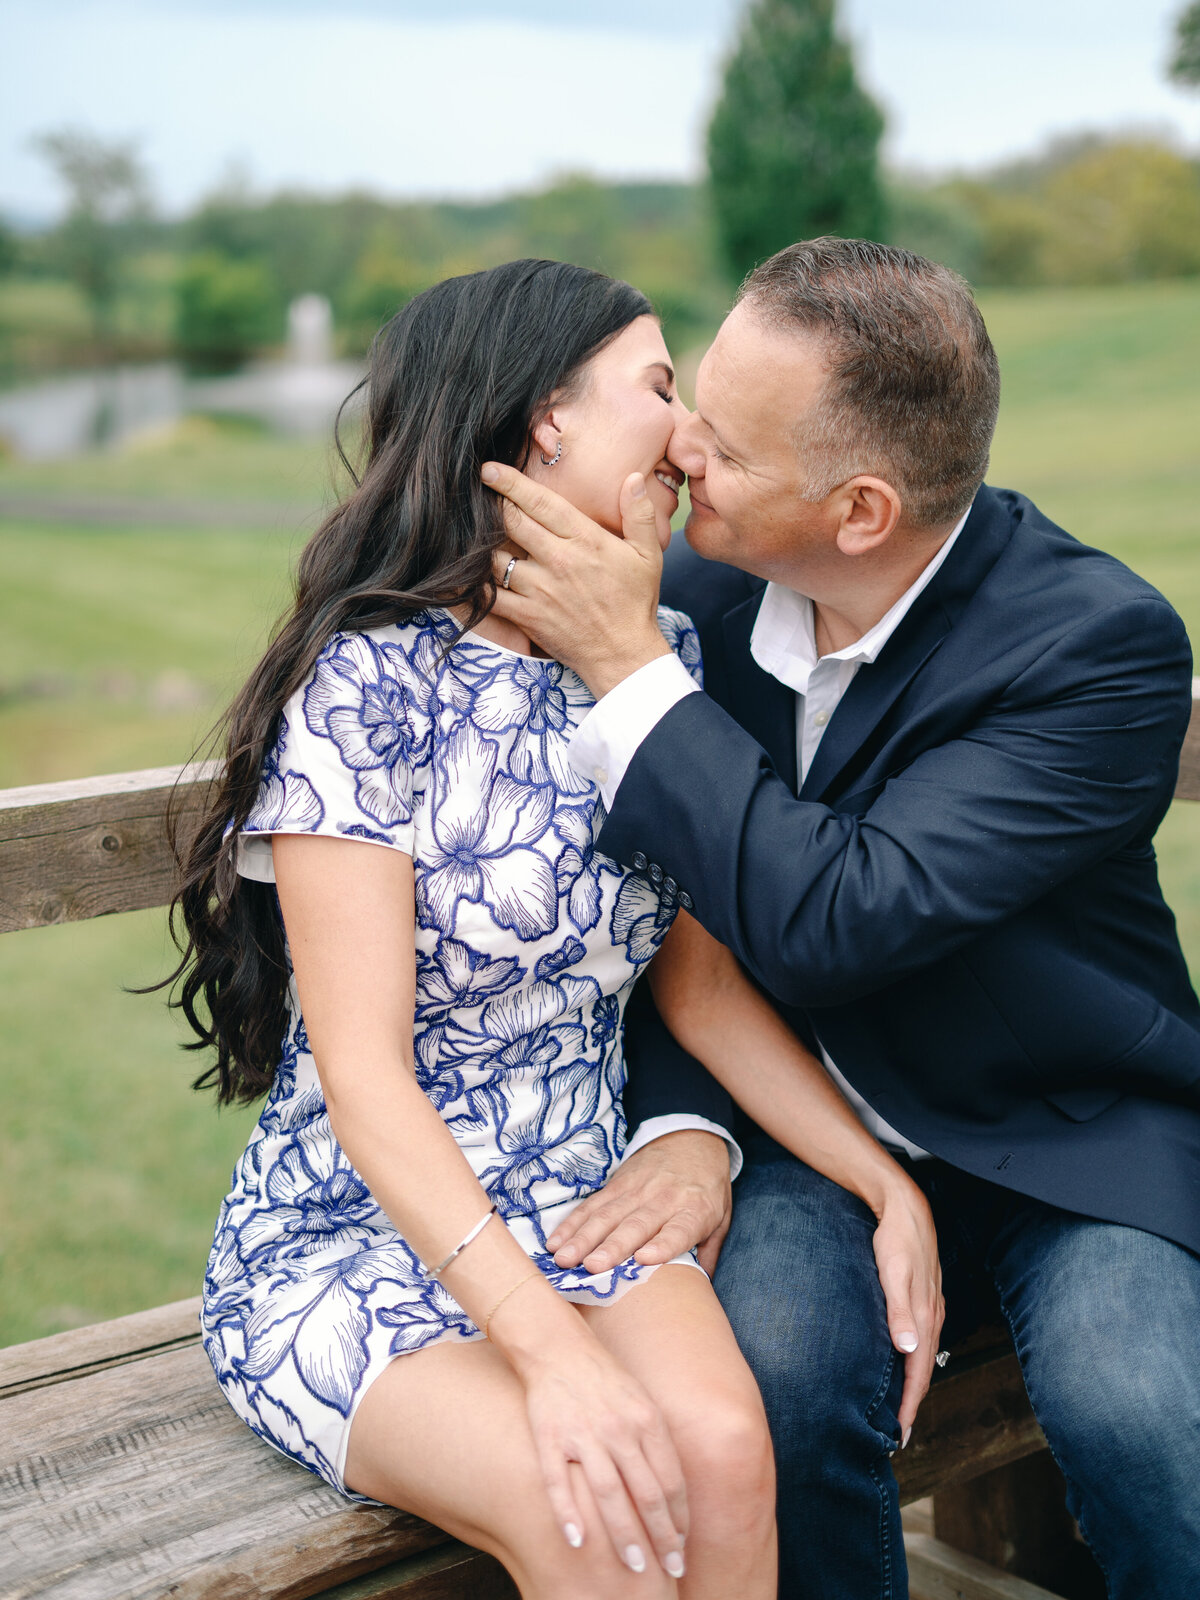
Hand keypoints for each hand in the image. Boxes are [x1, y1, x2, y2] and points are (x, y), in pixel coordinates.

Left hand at [482, 461, 670, 698]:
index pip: (540, 502)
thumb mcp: (648, 556)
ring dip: (483, 545)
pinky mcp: (527, 616)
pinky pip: (491, 595)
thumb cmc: (636, 603)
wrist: (624, 654)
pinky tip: (469, 573)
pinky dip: (477, 584)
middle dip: (492, 506)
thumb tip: (634, 478)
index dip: (510, 482)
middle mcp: (558, 560)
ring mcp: (540, 590)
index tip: (489, 469)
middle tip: (480, 499)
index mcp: (585, 540)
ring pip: (495, 557)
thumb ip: (639, 515)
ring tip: (475, 536)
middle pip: (511, 522)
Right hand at [515, 1320, 688, 1577]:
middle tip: (671, 1570)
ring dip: (625, 1535)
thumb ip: (656, 1442)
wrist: (558, 1346)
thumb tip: (675, 1493)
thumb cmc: (605, 1379)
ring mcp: (583, 1433)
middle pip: (646, 1493)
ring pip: (609, 1493)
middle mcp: (618, 1428)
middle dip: (662, 1537)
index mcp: (646, 1419)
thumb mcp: (641, 1401)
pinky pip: (558, 1482)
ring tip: (635, 1567)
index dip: (680, 1518)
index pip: (671, 1480)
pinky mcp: (549, 1436)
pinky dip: (568, 1513)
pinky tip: (577, 1541)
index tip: (683, 1547)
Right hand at [547, 1129, 732, 1277]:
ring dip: (583, 1237)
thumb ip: (710, 1251)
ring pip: (607, 1215)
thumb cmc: (707, 1185)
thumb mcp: (722, 1216)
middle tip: (592, 1267)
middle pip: (636, 1224)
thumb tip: (702, 1288)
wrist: (691, 1136)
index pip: (678, 1229)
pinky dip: (572, 1223)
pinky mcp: (617, 1184)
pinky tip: (556, 1240)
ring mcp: (637, 1189)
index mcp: (694, 1210)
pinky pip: (592, 1205)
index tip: (644, 1259)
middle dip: (612, 1247)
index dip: (662, 1245)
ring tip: (565, 1258)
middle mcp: (663, 1199)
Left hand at [870, 1182, 944, 1442]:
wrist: (907, 1208)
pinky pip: (921, 1340)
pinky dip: (913, 1361)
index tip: (900, 1433)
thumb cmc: (896, 1239)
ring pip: (923, 1356)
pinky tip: (903, 1364)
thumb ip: (899, 1312)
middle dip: (912, 1403)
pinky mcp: (925, 1299)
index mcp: (925, 1316)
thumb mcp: (893, 1273)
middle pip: (923, 1370)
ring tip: (900, 1407)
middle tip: (898, 1433)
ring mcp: (930, 1308)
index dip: (909, 1404)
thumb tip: (907, 1350)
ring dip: (913, 1384)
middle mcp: (932, 1317)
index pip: (918, 1372)